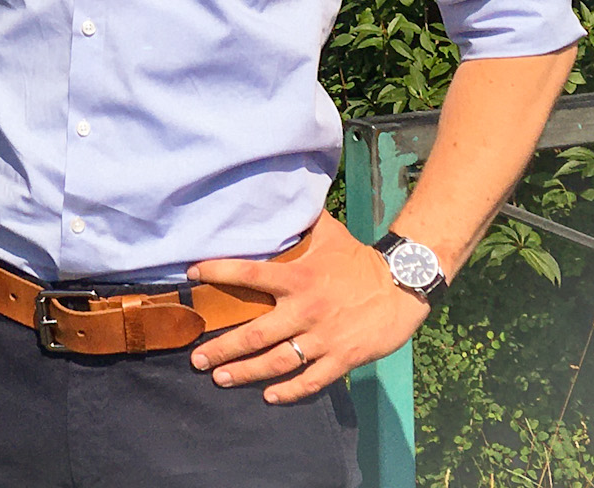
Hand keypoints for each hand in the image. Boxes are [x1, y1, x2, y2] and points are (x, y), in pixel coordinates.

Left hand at [186, 212, 432, 403]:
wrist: (404, 285)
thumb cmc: (360, 259)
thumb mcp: (328, 233)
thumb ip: (301, 220)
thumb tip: (282, 196)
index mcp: (297, 277)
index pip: (248, 273)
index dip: (217, 273)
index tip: (190, 276)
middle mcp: (305, 310)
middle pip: (254, 334)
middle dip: (222, 348)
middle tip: (195, 359)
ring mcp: (323, 338)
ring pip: (277, 362)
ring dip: (246, 373)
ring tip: (220, 379)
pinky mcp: (343, 358)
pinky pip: (312, 380)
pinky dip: (290, 391)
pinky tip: (270, 396)